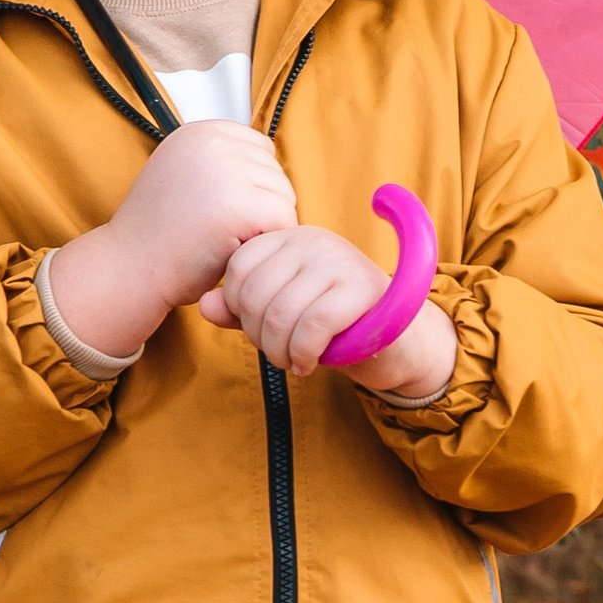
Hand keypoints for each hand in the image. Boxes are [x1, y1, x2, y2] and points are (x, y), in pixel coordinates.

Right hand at [48, 123, 295, 358]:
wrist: (129, 268)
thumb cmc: (159, 233)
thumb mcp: (183, 174)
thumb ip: (220, 160)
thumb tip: (272, 156)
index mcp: (200, 132)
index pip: (262, 150)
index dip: (251, 187)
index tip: (219, 208)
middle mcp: (213, 142)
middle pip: (277, 173)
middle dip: (258, 207)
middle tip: (215, 229)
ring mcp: (226, 171)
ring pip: (285, 197)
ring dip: (263, 227)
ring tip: (220, 238)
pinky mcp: (239, 205)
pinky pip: (284, 222)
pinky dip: (265, 243)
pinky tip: (230, 249)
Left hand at [210, 224, 458, 399]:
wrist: (398, 342)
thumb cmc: (335, 326)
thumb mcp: (283, 314)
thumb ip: (242, 310)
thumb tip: (204, 306)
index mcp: (291, 238)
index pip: (239, 269)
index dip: (240, 309)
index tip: (261, 331)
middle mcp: (314, 241)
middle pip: (256, 294)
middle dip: (260, 337)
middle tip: (278, 354)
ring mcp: (340, 261)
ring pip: (281, 314)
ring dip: (280, 352)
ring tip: (292, 362)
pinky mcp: (362, 289)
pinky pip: (312, 326)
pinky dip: (303, 354)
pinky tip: (309, 364)